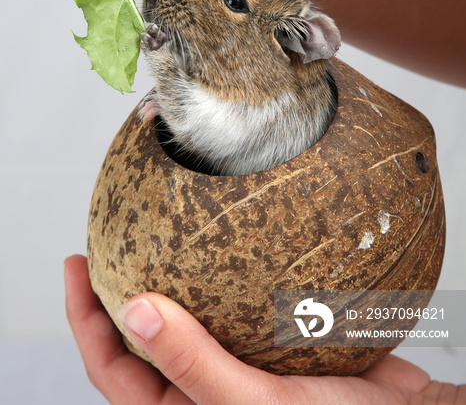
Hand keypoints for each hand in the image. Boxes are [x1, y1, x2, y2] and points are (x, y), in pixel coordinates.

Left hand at [64, 255, 462, 403]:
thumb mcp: (255, 404)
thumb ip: (193, 364)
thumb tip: (135, 312)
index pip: (113, 371)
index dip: (85, 320)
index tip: (76, 266)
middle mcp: (204, 388)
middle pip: (144, 338)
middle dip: (116, 293)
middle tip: (103, 243)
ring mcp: (235, 362)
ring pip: (185, 317)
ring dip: (165, 280)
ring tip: (150, 235)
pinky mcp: (267, 339)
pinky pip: (228, 302)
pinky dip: (215, 272)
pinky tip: (218, 239)